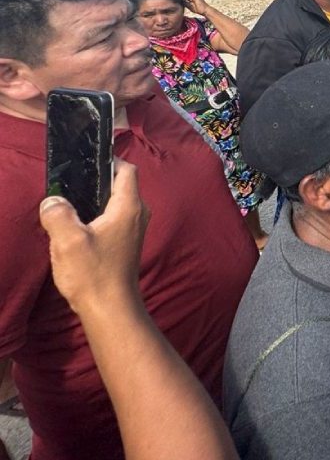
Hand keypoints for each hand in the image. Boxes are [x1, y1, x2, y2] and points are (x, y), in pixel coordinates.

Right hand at [39, 160, 147, 316]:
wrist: (110, 308)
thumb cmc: (93, 273)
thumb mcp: (68, 241)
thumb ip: (58, 214)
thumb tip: (53, 200)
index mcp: (129, 207)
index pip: (126, 170)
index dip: (108, 160)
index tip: (85, 160)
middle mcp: (137, 214)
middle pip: (120, 185)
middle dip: (96, 181)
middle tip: (69, 183)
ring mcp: (133, 229)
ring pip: (114, 203)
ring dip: (93, 201)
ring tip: (67, 204)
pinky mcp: (125, 242)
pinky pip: (112, 219)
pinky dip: (96, 216)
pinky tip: (75, 226)